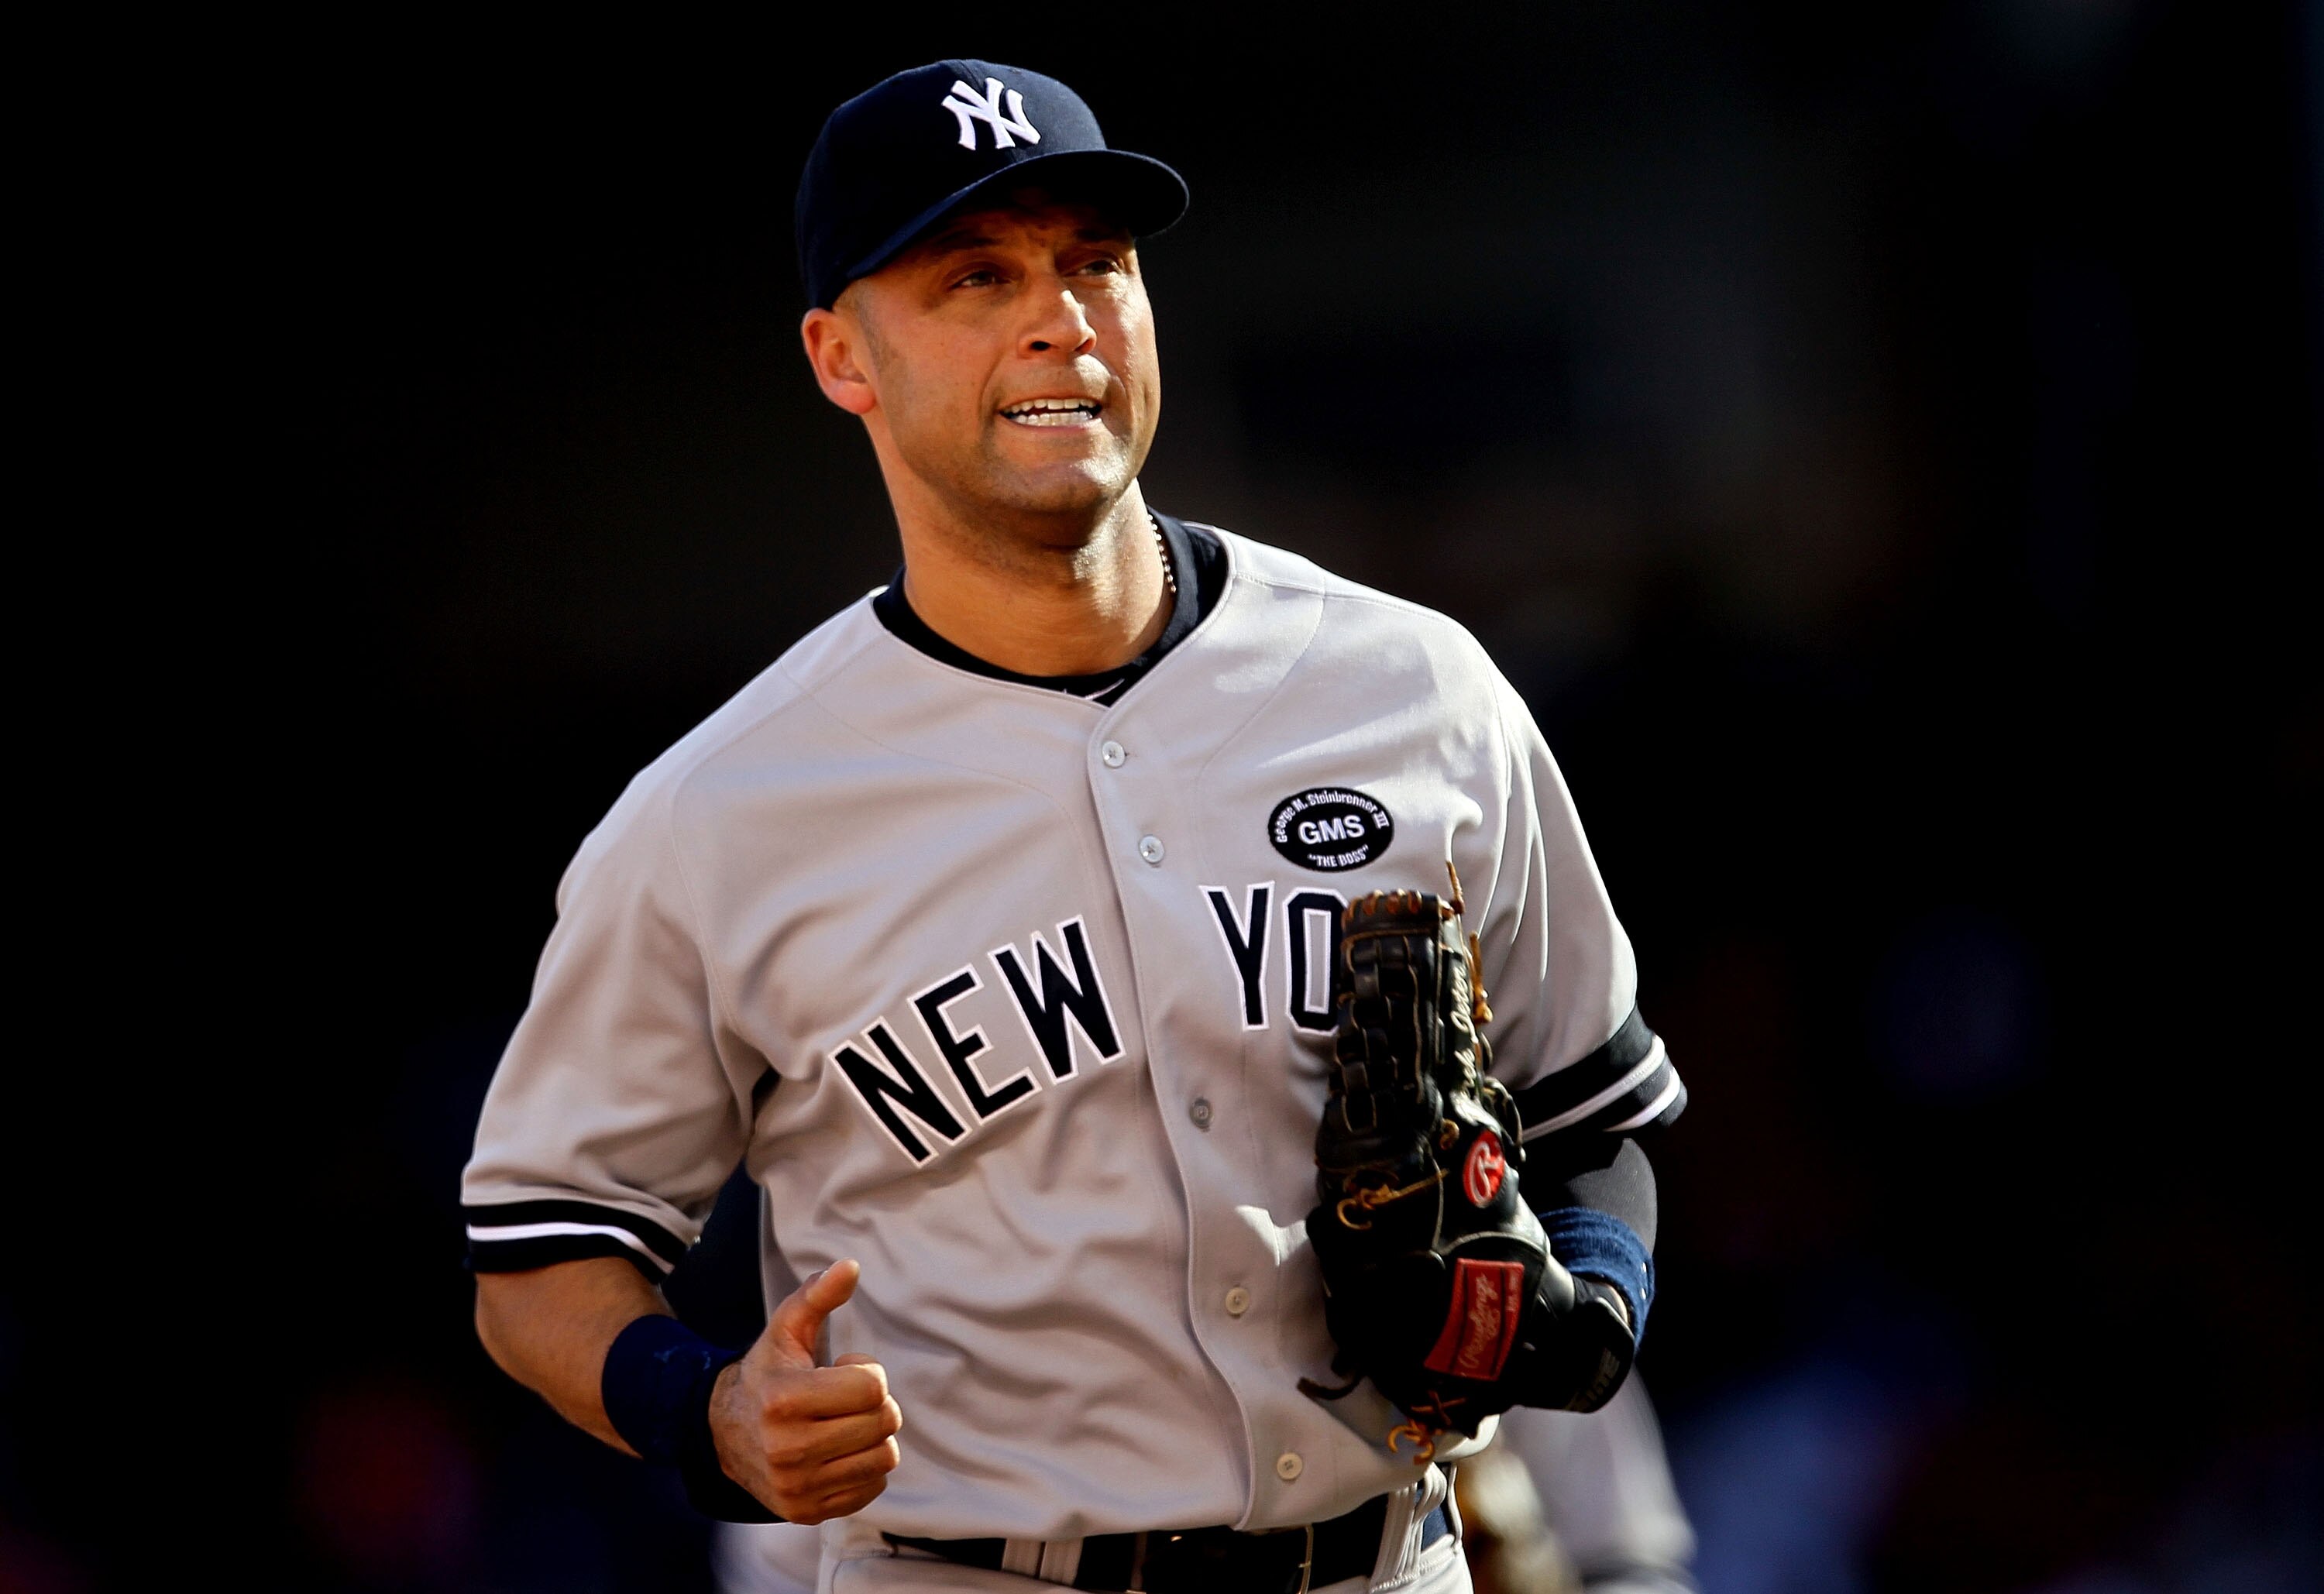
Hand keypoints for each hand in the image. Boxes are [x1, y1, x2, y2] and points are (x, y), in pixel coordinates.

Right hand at [708, 1258, 903, 1522]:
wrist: (724, 1433)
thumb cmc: (768, 1372)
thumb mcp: (786, 1329)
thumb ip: (818, 1295)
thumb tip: (851, 1265)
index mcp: (784, 1400)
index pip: (873, 1388)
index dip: (867, 1371)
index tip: (841, 1369)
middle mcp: (788, 1450)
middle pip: (884, 1423)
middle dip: (874, 1402)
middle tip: (843, 1397)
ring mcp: (797, 1487)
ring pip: (885, 1457)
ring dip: (873, 1435)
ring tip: (840, 1423)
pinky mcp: (806, 1512)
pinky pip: (873, 1487)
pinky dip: (864, 1466)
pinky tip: (835, 1450)